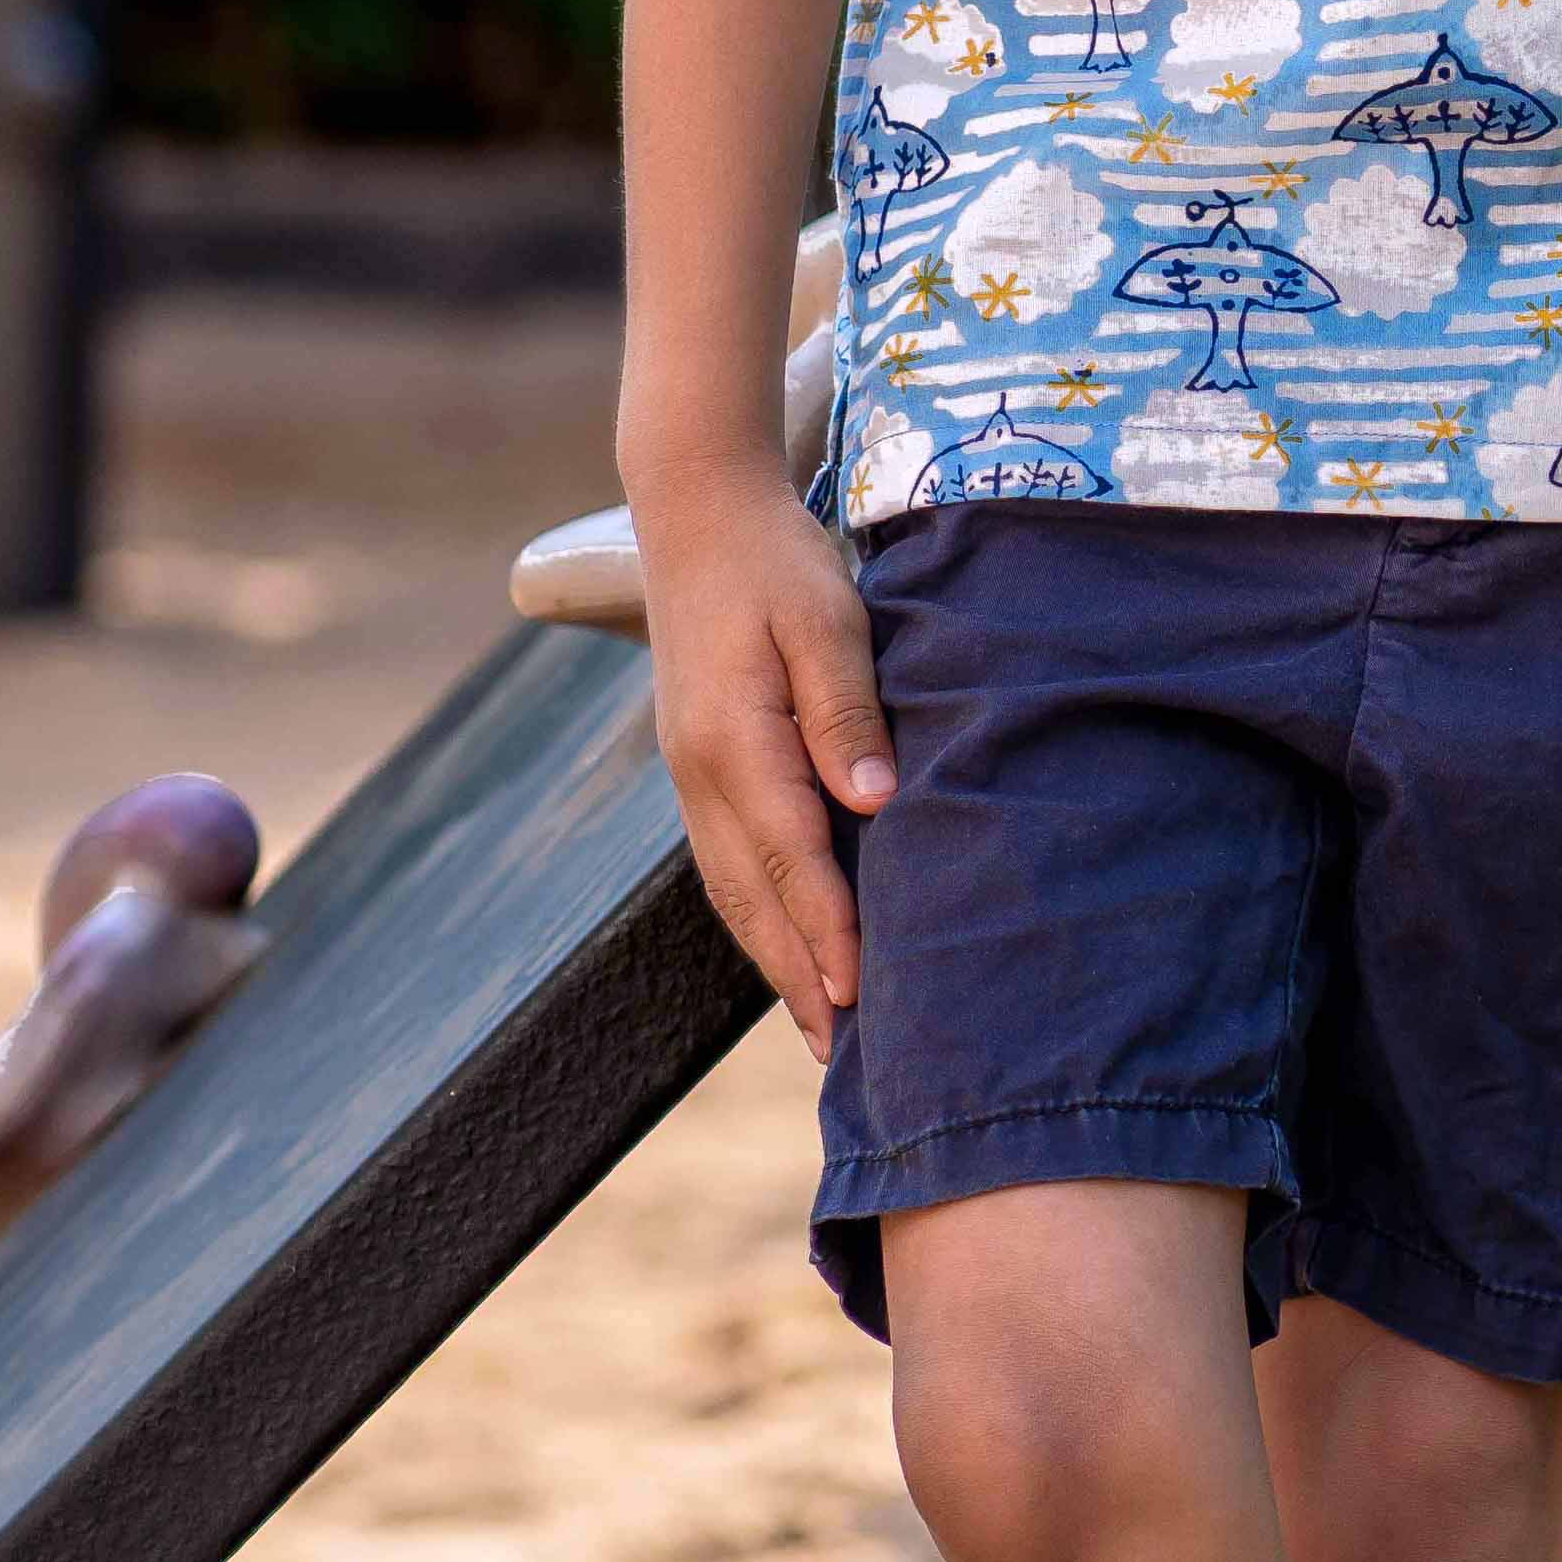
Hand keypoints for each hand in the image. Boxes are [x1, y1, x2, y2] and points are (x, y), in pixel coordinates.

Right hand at [626, 453, 898, 1061]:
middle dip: (796, 974)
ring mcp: (689, 770)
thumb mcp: (825, 617)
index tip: (862, 993)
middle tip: (842, 1051)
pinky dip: (756, 911)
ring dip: (774, 955)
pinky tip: (786, 937)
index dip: (827, 929)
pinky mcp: (697, 760)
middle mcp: (699, 771)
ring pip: (730, 886)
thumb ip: (845, 709)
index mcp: (732, 740)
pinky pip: (725, 858)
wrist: (697, 510)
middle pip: (750, 895)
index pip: (789, 856)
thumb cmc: (775, 559)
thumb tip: (872, 801)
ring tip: (820, 1021)